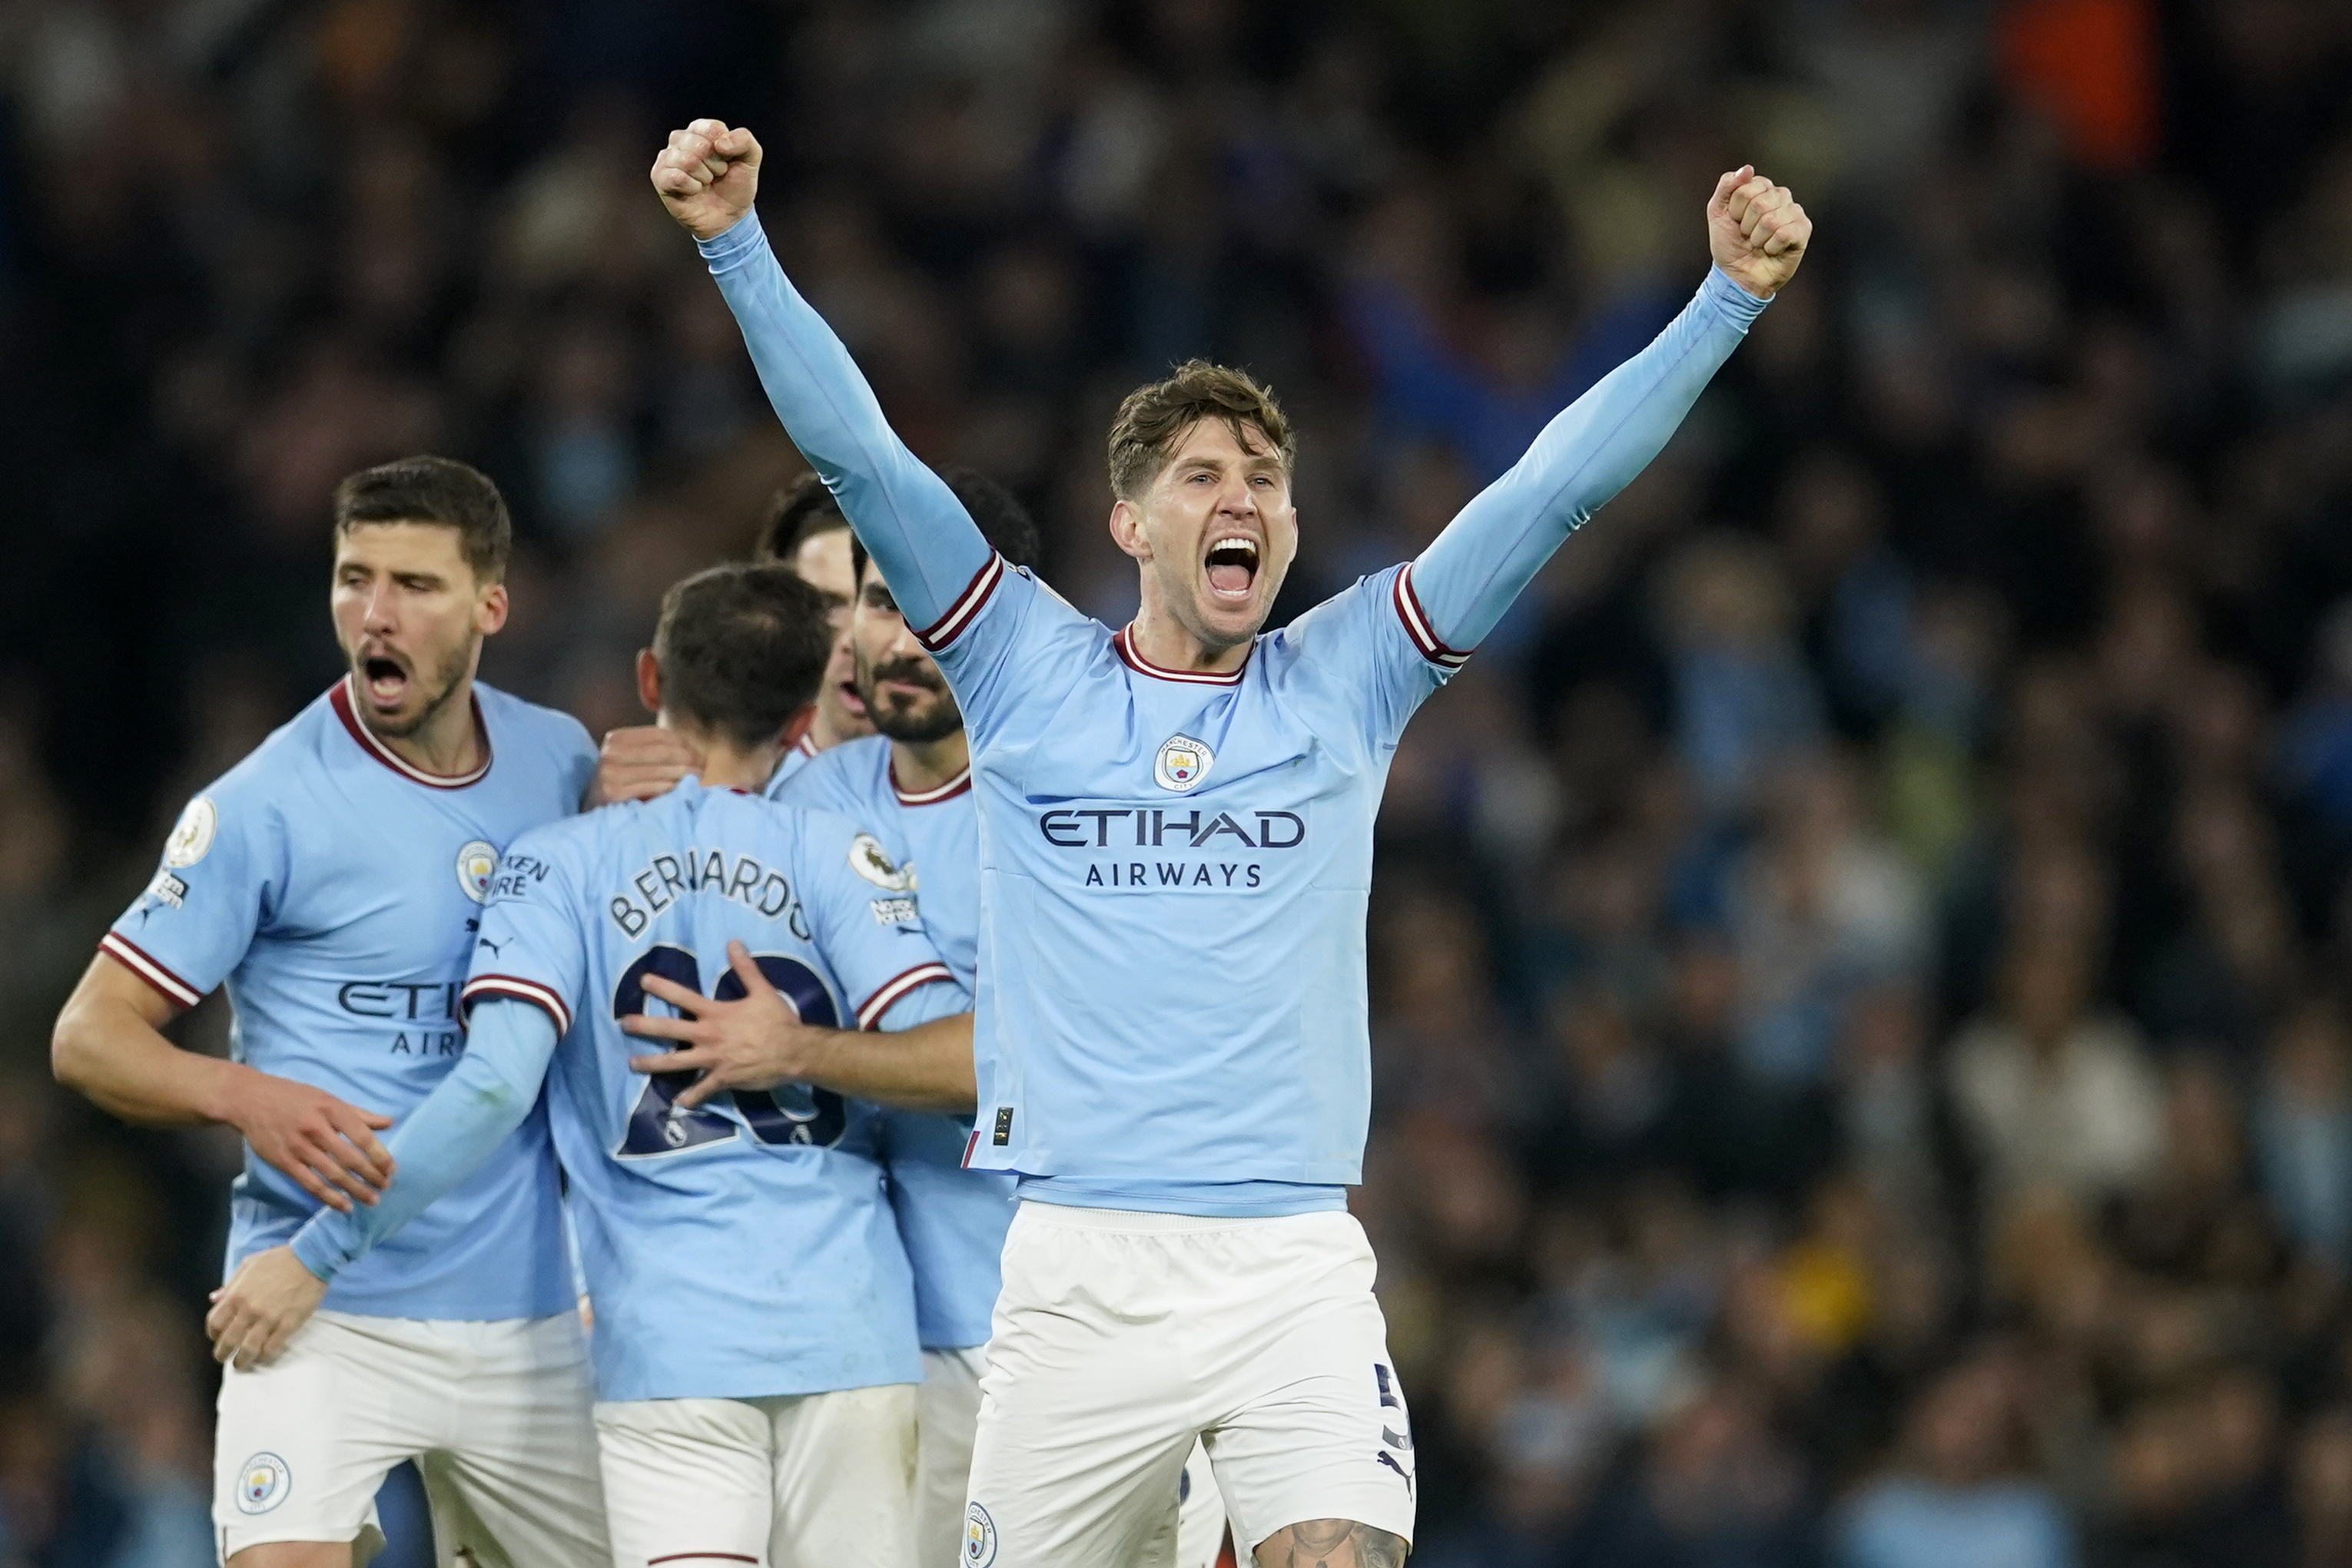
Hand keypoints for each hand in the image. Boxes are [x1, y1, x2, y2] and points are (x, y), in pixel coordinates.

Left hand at [207, 1246, 327, 1369]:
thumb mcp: (249, 1265)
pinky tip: (263, 1356)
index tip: (217, 1337)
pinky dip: (265, 1356)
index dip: (213, 1334)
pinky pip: (272, 1348)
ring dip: (242, 1361)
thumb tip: (214, 1299)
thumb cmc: (279, 1259)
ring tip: (242, 1363)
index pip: (215, 1323)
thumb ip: (230, 1284)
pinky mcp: (288, 1324)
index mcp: (236, 1295)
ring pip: (248, 1349)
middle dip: (223, 1353)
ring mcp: (269, 1319)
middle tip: (224, 1357)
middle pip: (228, 1341)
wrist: (310, 1258)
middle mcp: (249, 1310)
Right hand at [228, 1071, 392, 1212]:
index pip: (362, 1136)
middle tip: (386, 1187)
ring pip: (332, 1174)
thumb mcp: (327, 1098)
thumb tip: (389, 1123)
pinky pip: (310, 1184)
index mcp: (331, 1109)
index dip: (379, 1155)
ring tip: (372, 1200)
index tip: (392, 1168)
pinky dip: (329, 1197)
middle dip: (371, 1176)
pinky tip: (344, 1206)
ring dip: (355, 1190)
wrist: (250, 1100)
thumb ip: (358, 1114)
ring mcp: (299, 1147)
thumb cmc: (294, 1097)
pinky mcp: (284, 1162)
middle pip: (350, 1158)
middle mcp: (316, 1129)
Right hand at [584, 725, 701, 807]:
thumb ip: (656, 752)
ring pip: (662, 769)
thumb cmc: (620, 786)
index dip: (684, 743)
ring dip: (685, 775)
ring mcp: (610, 773)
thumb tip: (696, 752)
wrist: (591, 812)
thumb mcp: (632, 762)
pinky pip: (654, 787)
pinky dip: (673, 789)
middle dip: (689, 759)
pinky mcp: (613, 793)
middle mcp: (610, 752)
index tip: (699, 754)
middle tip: (703, 768)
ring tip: (698, 780)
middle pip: (664, 751)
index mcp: (616, 738)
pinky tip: (683, 792)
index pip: (660, 735)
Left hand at [623, 941, 837, 1109]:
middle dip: (644, 1026)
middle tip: (623, 1024)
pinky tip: (678, 1102)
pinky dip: (690, 1097)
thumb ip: (745, 968)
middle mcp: (708, 1036)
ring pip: (675, 1063)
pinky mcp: (722, 1078)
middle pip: (669, 1030)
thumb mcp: (763, 991)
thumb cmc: (777, 1021)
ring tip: (632, 1064)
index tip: (643, 981)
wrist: (793, 1051)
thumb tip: (733, 943)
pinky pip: (702, 1090)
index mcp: (716, 1014)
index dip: (662, 988)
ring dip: (652, 1064)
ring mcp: (712, 1059)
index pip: (683, 998)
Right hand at [651, 119, 762, 241]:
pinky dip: (692, 187)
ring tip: (705, 182)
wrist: (729, 217)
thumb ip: (744, 140)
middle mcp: (681, 140)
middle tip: (716, 174)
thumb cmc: (735, 185)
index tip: (727, 160)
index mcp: (700, 131)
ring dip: (704, 177)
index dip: (725, 149)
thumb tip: (720, 143)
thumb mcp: (751, 158)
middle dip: (715, 165)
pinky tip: (694, 190)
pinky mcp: (659, 177)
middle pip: (700, 145)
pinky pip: (676, 177)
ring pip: (687, 160)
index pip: (713, 129)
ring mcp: (667, 158)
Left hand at [1706, 166, 1809, 299]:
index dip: (1735, 211)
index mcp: (1760, 187)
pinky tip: (1771, 249)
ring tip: (1759, 243)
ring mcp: (1794, 211)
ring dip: (1758, 239)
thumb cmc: (1730, 244)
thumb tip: (1747, 168)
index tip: (1735, 221)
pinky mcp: (1803, 230)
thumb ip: (1727, 186)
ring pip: (1771, 220)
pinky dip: (1771, 247)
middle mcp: (1780, 196)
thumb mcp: (1717, 212)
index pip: (1745, 188)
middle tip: (1748, 235)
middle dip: (1746, 226)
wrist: (1738, 275)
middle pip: (1759, 203)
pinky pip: (1784, 234)